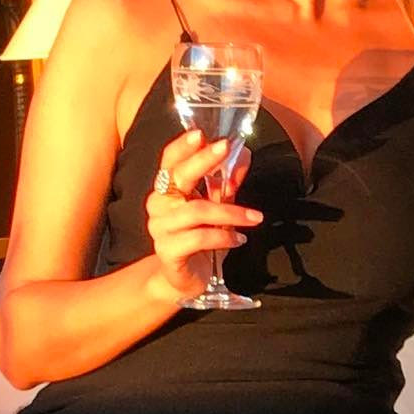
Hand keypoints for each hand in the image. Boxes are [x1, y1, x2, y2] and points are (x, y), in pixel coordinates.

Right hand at [146, 129, 261, 300]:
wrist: (183, 280)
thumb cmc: (199, 239)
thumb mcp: (218, 208)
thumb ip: (227, 183)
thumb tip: (243, 154)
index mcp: (166, 190)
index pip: (169, 161)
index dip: (183, 146)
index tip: (202, 133)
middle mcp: (158, 205)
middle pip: (178, 177)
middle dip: (203, 160)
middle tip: (226, 147)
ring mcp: (160, 228)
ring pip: (197, 210)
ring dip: (231, 211)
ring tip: (255, 218)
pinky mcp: (168, 251)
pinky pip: (199, 238)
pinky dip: (224, 236)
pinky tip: (239, 239)